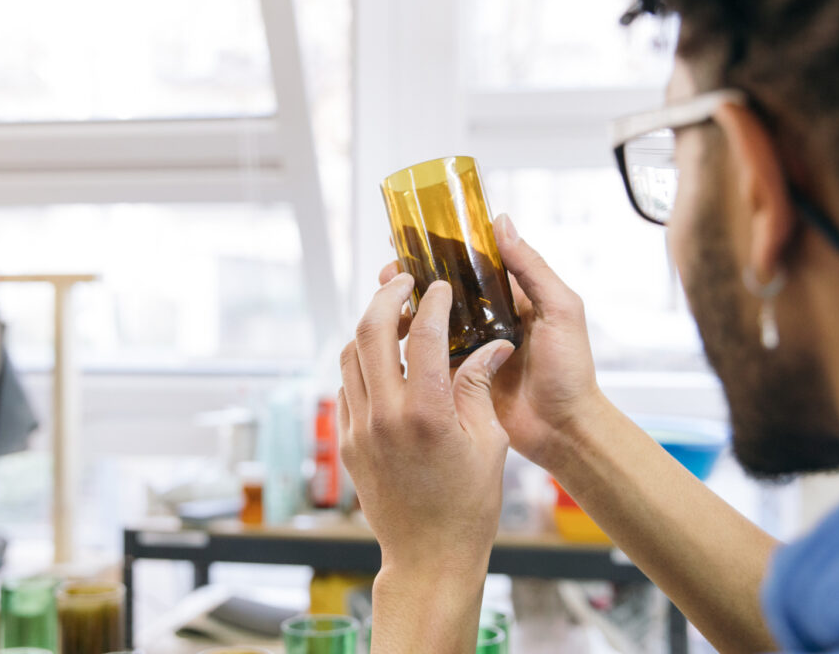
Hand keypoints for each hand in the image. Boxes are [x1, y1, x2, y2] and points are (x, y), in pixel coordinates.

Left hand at [339, 274, 514, 575]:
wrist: (428, 556)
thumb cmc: (468, 505)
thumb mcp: (488, 442)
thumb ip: (480, 386)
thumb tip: (492, 344)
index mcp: (427, 414)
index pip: (425, 335)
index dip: (434, 302)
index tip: (442, 287)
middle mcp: (385, 416)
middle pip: (370, 330)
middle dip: (387, 295)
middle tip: (405, 282)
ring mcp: (359, 429)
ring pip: (349, 354)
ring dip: (369, 326)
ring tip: (395, 316)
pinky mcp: (347, 442)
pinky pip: (346, 385)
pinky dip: (361, 362)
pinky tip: (385, 360)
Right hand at [379, 214, 604, 470]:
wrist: (564, 430)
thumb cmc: (570, 370)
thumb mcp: (560, 310)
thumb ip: (532, 268)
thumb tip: (501, 222)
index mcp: (510, 298)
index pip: (471, 263)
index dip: (443, 249)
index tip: (414, 237)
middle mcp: (486, 320)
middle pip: (443, 290)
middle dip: (414, 277)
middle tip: (390, 272)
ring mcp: (469, 348)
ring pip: (429, 321)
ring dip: (405, 308)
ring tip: (385, 301)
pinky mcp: (457, 376)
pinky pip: (427, 356)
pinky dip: (408, 344)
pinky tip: (390, 336)